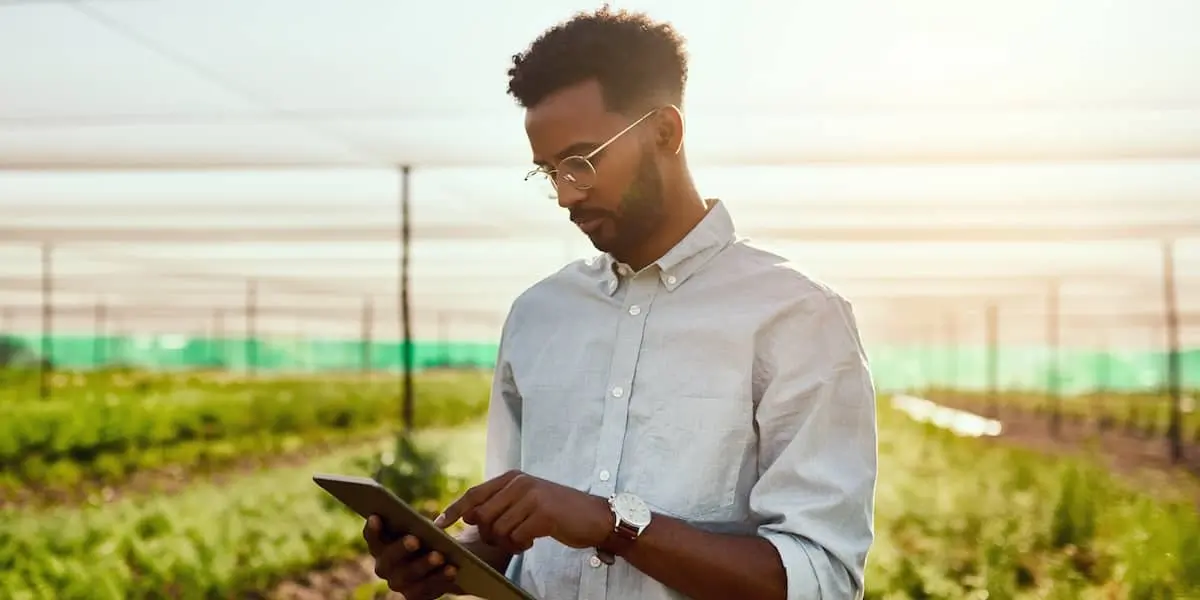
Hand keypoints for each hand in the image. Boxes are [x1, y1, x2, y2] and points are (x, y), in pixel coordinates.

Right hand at [362, 515, 463, 599]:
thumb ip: (420, 520)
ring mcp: (399, 583)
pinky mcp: (415, 595)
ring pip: (407, 576)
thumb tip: (432, 520)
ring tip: (439, 556)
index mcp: (381, 545)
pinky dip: (439, 579)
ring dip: (423, 565)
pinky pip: (425, 590)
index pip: (372, 538)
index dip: (372, 529)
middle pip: (387, 559)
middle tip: (415, 540)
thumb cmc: (431, 535)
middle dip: (400, 549)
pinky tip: (452, 569)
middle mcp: (385, 567)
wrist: (449, 559)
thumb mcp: (424, 524)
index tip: (376, 516)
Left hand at [434, 470, 613, 553]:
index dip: (453, 510)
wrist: (595, 517)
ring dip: (508, 542)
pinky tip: (533, 541)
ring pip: (498, 530)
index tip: (438, 524)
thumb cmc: (557, 512)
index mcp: (513, 477)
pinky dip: (521, 545)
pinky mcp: (543, 514)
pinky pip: (516, 538)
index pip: (474, 493)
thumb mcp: (526, 500)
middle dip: (489, 535)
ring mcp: (532, 497)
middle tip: (508, 538)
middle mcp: (520, 483)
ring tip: (523, 539)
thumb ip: (500, 504)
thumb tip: (468, 517)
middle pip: (482, 516)